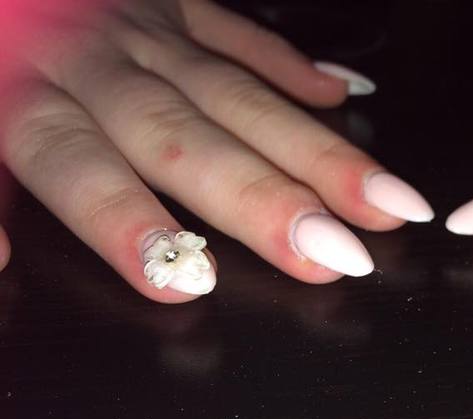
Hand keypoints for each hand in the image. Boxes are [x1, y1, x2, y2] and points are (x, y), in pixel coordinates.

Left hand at [0, 0, 433, 300]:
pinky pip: (237, 30)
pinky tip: (345, 93)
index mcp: (30, 99)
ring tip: (382, 202)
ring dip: (314, 151)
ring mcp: (146, 30)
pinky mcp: (174, 1)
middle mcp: (99, 68)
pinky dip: (291, 64)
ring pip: (238, 98)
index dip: (131, 224)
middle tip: (340, 254)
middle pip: (189, 142)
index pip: (82, 169)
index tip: (192, 281)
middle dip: (267, 200)